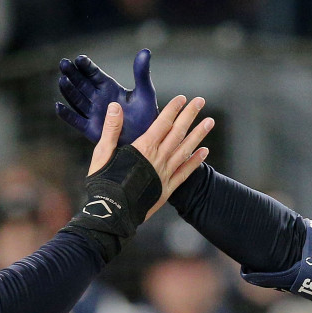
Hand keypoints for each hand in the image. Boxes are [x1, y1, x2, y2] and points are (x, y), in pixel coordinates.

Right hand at [56, 48, 157, 145]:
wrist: (145, 139)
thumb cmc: (147, 115)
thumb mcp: (145, 92)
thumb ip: (142, 73)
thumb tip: (145, 51)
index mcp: (109, 88)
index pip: (94, 74)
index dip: (87, 66)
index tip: (79, 58)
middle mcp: (98, 99)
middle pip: (82, 84)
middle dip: (73, 74)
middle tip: (63, 63)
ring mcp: (93, 113)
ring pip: (77, 99)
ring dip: (69, 90)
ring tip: (62, 80)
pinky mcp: (91, 129)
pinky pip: (76, 121)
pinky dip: (67, 115)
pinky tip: (58, 106)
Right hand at [88, 95, 213, 220]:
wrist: (111, 213)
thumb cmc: (103, 184)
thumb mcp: (102, 154)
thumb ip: (111, 129)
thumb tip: (115, 107)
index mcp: (143, 148)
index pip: (162, 124)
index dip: (173, 110)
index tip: (182, 99)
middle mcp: (158, 159)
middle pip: (177, 133)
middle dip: (189, 116)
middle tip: (200, 102)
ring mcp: (165, 174)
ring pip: (185, 150)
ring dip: (198, 135)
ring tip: (209, 122)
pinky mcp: (167, 189)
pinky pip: (185, 173)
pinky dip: (195, 162)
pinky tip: (204, 152)